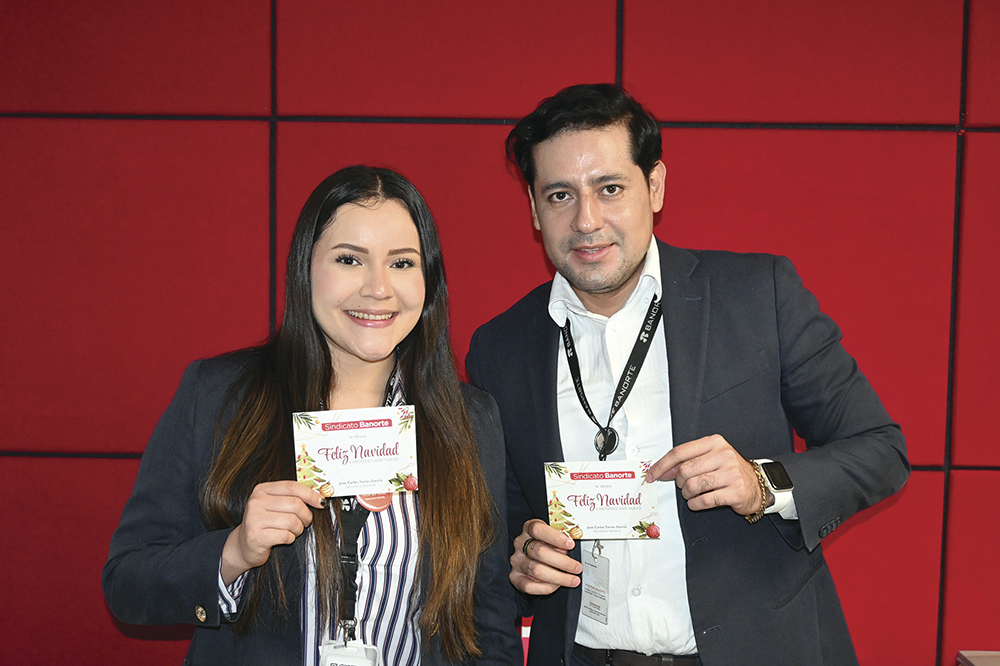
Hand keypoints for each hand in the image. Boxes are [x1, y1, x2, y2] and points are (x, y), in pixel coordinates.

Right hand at [221, 481, 323, 583]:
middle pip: (295, 504)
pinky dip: (290, 538)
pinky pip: (285, 535)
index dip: (310, 494)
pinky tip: (283, 539)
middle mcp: (256, 502)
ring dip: (298, 529)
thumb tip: (319, 498)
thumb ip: (292, 498)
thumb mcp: (275, 505)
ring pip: (292, 521)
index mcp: (262, 490)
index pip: (292, 487)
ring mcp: (254, 519)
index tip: (321, 502)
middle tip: (304, 522)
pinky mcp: (256, 536)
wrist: (243, 546)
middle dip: (306, 516)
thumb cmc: (265, 524)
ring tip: (292, 531)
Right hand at [510, 519, 581, 595]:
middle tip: (577, 568)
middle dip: (562, 562)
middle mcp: (520, 544)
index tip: (571, 544)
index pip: (538, 530)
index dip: (555, 537)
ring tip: (572, 579)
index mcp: (529, 529)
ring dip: (558, 577)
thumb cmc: (544, 544)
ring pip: (536, 570)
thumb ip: (559, 541)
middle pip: (540, 552)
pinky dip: (546, 587)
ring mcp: (517, 561)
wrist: (530, 556)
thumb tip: (572, 550)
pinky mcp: (515, 577)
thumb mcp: (552, 537)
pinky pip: (529, 586)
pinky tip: (557, 585)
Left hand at [644, 434, 765, 515]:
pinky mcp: (735, 491)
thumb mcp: (710, 458)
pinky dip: (695, 504)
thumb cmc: (729, 470)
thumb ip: (687, 460)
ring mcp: (731, 473)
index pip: (680, 452)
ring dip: (687, 494)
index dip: (662, 465)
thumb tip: (663, 470)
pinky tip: (697, 502)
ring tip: (692, 494)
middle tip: (683, 485)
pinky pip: (704, 500)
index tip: (652, 474)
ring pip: (692, 485)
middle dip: (679, 482)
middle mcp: (724, 455)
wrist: (756, 485)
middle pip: (684, 470)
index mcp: (714, 442)